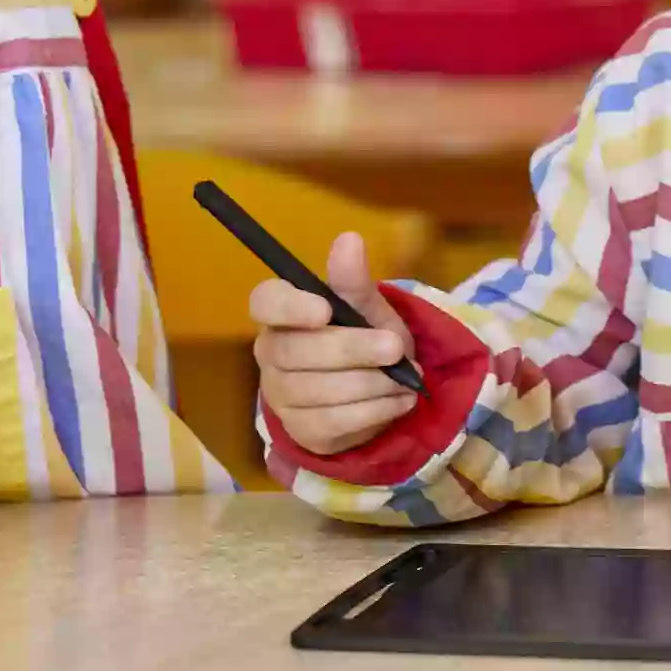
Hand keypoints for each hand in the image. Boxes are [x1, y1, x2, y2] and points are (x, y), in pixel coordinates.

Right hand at [251, 232, 418, 454]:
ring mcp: (282, 396)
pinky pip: (334, 422)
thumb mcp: (366, 307)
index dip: (290, 307)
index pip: (264, 302)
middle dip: (350, 349)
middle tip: (394, 347)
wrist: (377, 388)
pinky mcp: (303, 431)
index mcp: (281, 314)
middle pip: (296, 352)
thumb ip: (354, 281)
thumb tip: (349, 239)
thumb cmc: (364, 336)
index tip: (326, 309)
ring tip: (406, 377)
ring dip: (371, 383)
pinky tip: (400, 399)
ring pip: (318, 391)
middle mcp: (271, 354)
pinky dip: (375, 411)